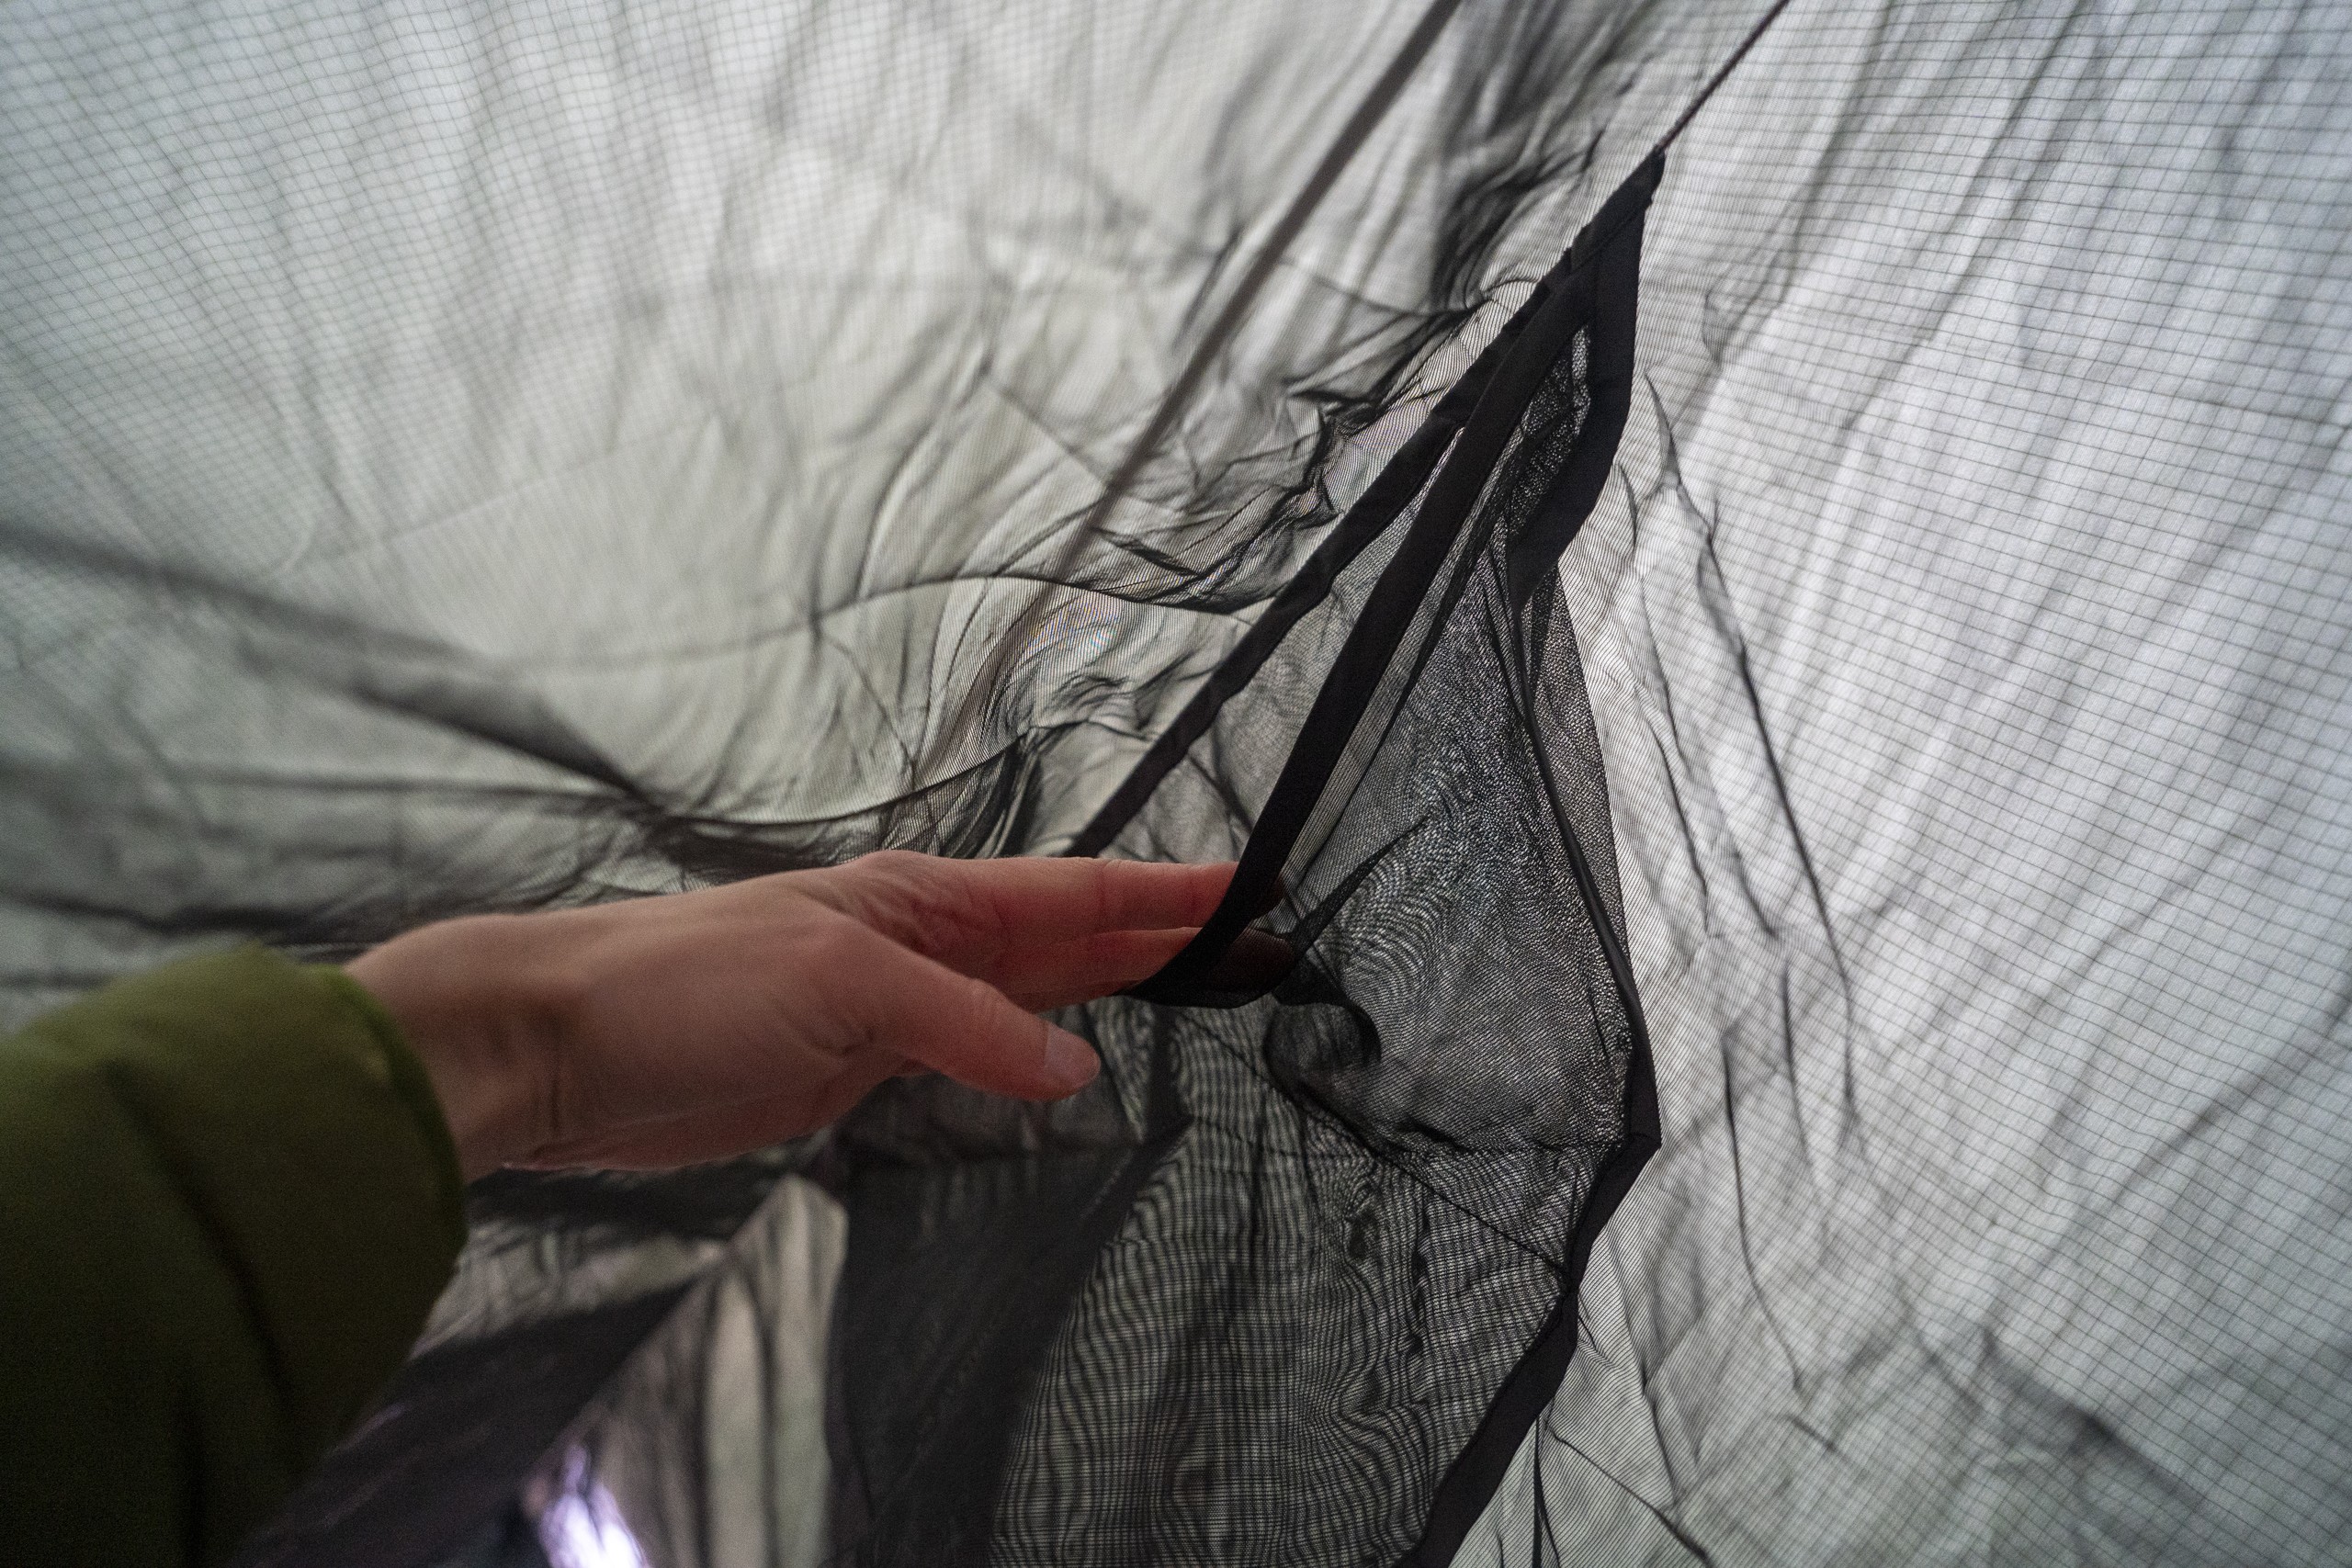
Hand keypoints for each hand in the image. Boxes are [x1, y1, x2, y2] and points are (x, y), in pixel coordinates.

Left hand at [346, 852, 1237, 1178]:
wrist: (560, 1044)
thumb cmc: (685, 987)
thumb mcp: (843, 990)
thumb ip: (970, 1027)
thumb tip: (1076, 1073)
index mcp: (925, 901)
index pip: (1075, 892)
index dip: (1164, 896)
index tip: (1249, 891)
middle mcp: (920, 944)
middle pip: (1068, 938)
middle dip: (1160, 939)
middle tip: (1254, 948)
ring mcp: (891, 1004)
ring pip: (1028, 995)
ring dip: (1108, 991)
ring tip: (1189, 987)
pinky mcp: (852, 1064)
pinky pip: (973, 1052)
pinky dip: (1031, 1054)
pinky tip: (1066, 1063)